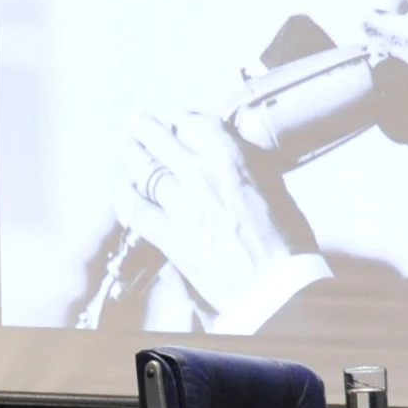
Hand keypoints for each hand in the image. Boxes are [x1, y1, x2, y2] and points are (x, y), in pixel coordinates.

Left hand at [113, 111, 318, 318]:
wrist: (275, 287)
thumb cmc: (286, 241)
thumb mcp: (276, 189)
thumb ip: (250, 167)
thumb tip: (234, 153)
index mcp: (231, 160)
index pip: (195, 124)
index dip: (183, 121)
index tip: (178, 122)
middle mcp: (201, 176)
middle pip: (160, 140)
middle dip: (144, 128)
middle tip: (133, 122)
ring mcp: (181, 206)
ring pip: (144, 169)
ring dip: (129, 154)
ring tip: (121, 145)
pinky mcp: (169, 236)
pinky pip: (135, 210)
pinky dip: (125, 197)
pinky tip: (124, 191)